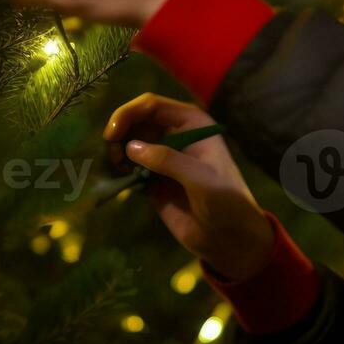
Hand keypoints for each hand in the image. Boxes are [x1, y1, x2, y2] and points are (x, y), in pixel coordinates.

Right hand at [104, 93, 274, 281]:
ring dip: (116, 152)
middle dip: (119, 133)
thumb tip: (130, 147)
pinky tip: (117, 180)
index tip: (111, 134)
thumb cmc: (226, 202)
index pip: (152, 106)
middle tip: (112, 156)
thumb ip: (168, 160)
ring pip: (129, 142)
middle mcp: (175, 134)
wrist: (231, 238)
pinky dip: (118, 171)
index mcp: (192, 123)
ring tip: (116, 170)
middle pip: (136, 121)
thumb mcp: (201, 178)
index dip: (128, 114)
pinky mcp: (153, 180)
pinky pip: (129, 167)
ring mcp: (163, 157)